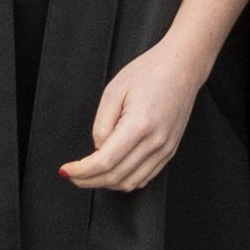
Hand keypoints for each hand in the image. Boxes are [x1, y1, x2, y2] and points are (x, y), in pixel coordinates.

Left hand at [62, 39, 210, 189]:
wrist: (183, 66)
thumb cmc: (150, 71)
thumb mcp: (113, 90)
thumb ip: (101, 125)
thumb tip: (98, 150)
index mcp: (139, 125)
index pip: (104, 162)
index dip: (82, 171)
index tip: (67, 170)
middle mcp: (155, 142)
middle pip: (116, 177)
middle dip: (88, 181)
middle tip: (73, 175)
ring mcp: (165, 148)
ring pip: (131, 182)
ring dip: (106, 184)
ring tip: (90, 175)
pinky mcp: (170, 149)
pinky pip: (146, 177)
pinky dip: (126, 180)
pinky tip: (114, 172)